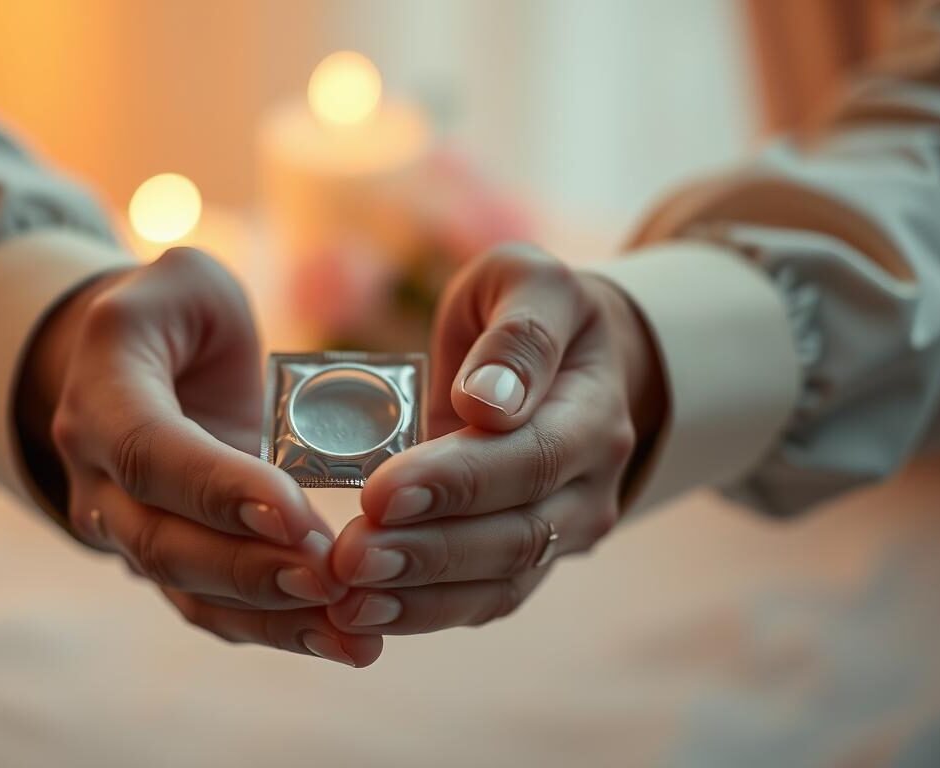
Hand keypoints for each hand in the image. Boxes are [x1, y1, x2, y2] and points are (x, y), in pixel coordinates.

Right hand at [17, 247, 380, 666]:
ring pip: (188, 589)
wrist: (136, 368)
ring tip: (354, 636)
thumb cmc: (172, 315)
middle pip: (163, 541)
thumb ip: (210, 305)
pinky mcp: (167, 557)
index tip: (299, 516)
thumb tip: (264, 383)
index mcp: (101, 394)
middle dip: (251, 568)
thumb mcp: (189, 283)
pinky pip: (211, 607)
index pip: (151, 452)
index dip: (218, 489)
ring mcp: (125, 525)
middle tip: (334, 579)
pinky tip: (338, 640)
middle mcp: (97, 472)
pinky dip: (273, 628)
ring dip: (271, 617)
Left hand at [326, 243, 663, 634]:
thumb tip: (488, 401)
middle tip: (349, 557)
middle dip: (427, 549)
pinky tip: (367, 613)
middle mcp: (589, 483)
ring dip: (421, 595)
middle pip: (516, 533)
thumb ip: (517, 333)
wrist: (565, 362)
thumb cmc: (527, 312)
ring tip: (348, 599)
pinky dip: (426, 612)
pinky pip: (485, 600)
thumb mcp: (527, 283)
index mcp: (592, 410)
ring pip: (500, 580)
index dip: (457, 481)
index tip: (381, 491)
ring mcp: (564, 530)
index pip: (530, 456)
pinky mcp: (528, 559)